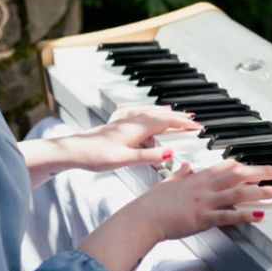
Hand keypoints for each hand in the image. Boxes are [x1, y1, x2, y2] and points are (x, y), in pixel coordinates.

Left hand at [68, 106, 199, 172]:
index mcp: (138, 128)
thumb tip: (170, 153)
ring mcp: (123, 120)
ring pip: (149, 112)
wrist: (74, 150)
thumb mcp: (125, 160)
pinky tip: (144, 111)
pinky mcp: (115, 123)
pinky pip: (136, 112)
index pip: (167, 122)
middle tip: (193, 120)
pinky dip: (147, 111)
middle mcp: (132, 120)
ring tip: (175, 113)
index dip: (183, 124)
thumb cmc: (96, 155)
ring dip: (164, 113)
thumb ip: (149, 155)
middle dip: (178, 117)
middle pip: (160, 115)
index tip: (197, 126)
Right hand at [129, 160, 271, 241]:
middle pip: (239, 175)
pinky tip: (259, 215)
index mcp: (197, 178)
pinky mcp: (202, 217)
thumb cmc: (152, 203)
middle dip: (262, 172)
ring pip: (238, 193)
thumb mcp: (168, 182)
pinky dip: (245, 214)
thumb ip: (180, 174)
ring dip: (261, 192)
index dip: (244, 166)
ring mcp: (204, 201)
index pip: (226, 167)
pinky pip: (228, 215)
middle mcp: (204, 187)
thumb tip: (185, 166)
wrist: (143, 216)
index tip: (258, 167)